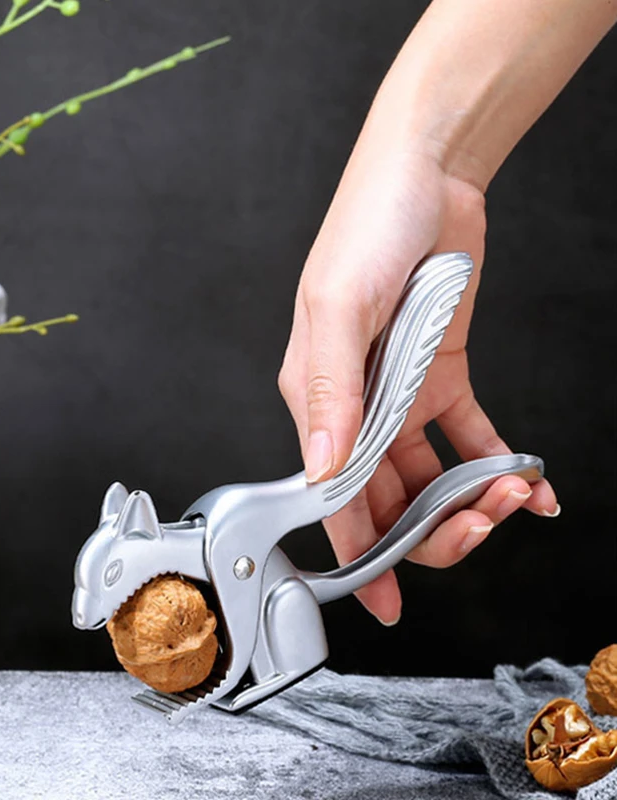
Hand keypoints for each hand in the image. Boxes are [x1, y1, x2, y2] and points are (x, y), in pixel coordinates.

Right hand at [278, 147, 557, 625]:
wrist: (426, 172)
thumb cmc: (369, 225)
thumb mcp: (339, 302)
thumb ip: (328, 389)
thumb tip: (321, 468)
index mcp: (317, 396)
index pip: (334, 495)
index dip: (358, 555)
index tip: (385, 603)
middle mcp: (353, 403)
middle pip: (388, 498)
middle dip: (434, 529)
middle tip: (483, 524)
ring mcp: (400, 392)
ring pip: (430, 477)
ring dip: (474, 498)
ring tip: (517, 489)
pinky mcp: (441, 374)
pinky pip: (467, 435)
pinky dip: (497, 462)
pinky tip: (531, 479)